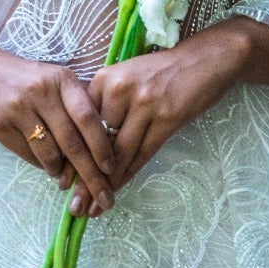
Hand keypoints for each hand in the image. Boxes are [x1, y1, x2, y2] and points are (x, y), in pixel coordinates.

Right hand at [0, 42, 117, 214]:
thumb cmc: (21, 78)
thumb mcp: (52, 79)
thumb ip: (74, 104)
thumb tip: (100, 144)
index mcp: (61, 79)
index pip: (89, 117)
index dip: (103, 146)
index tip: (113, 169)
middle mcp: (43, 93)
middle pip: (73, 141)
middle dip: (90, 173)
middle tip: (103, 196)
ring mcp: (19, 109)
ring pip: (51, 153)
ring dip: (62, 172)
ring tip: (65, 178)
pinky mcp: (0, 125)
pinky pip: (29, 155)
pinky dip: (43, 165)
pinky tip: (47, 167)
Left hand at [67, 22, 248, 213]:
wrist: (206, 59)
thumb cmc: (164, 71)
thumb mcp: (127, 77)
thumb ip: (107, 105)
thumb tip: (86, 145)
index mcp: (105, 78)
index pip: (81, 125)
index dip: (71, 157)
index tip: (62, 182)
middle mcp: (120, 90)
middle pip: (97, 142)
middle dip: (84, 177)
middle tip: (74, 206)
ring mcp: (144, 104)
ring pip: (118, 153)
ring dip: (105, 184)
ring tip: (93, 208)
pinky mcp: (166, 118)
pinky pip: (142, 154)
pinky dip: (128, 175)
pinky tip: (117, 190)